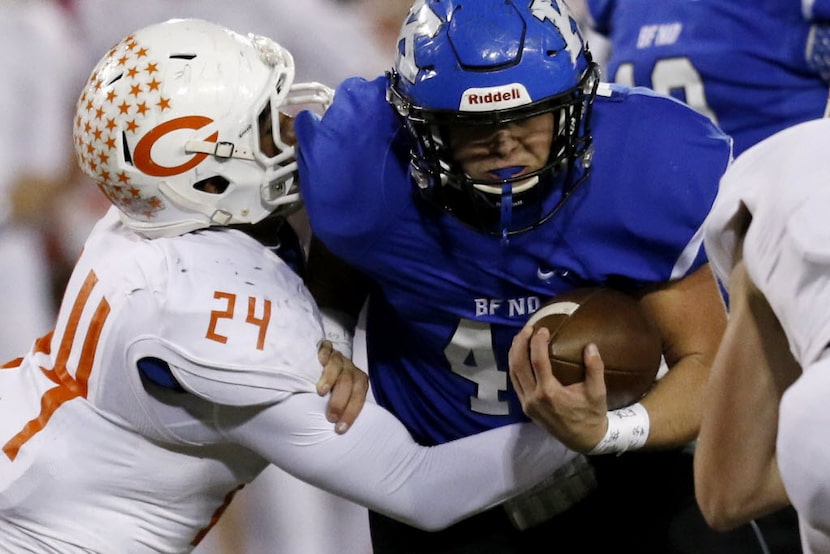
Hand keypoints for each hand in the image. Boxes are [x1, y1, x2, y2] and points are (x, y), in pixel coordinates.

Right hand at [316, 340, 368, 433]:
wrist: (330, 360)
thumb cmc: (334, 387)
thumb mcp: (342, 398)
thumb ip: (344, 408)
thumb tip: (340, 432)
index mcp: (358, 381)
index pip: (359, 396)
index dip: (351, 412)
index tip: (340, 428)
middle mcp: (350, 368)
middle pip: (348, 382)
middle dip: (340, 400)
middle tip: (331, 417)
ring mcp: (338, 357)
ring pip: (338, 365)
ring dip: (331, 378)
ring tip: (321, 392)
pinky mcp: (325, 348)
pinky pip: (326, 348)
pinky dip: (324, 353)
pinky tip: (319, 360)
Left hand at [508, 325, 608, 451]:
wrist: (583, 440)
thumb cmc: (591, 415)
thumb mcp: (597, 392)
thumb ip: (595, 368)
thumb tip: (590, 346)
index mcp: (549, 393)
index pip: (537, 361)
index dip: (537, 342)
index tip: (543, 329)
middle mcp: (533, 398)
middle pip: (518, 364)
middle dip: (520, 343)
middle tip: (528, 329)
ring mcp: (527, 404)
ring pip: (513, 373)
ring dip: (514, 353)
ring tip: (521, 338)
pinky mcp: (525, 407)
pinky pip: (515, 383)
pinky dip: (515, 366)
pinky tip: (520, 356)